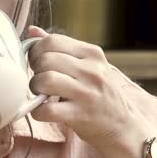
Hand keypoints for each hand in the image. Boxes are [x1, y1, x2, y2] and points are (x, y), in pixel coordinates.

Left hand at [26, 26, 156, 157]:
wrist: (124, 126)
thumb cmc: (100, 94)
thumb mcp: (88, 65)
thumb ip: (61, 48)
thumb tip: (32, 31)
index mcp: (92, 53)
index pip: (52, 40)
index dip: (36, 51)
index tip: (37, 63)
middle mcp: (91, 70)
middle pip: (45, 59)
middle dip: (35, 70)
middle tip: (40, 81)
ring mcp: (87, 92)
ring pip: (45, 79)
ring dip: (35, 88)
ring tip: (41, 95)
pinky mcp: (80, 114)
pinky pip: (47, 110)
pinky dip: (38, 112)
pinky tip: (43, 111)